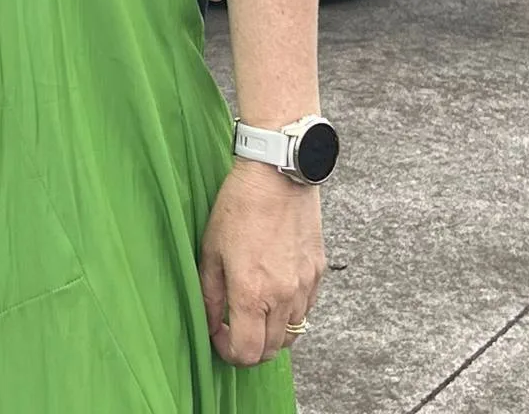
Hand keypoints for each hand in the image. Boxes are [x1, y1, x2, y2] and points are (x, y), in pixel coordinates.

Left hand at [199, 160, 323, 365]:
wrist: (277, 175)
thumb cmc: (238, 206)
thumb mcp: (211, 249)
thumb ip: (210, 293)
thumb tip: (210, 322)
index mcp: (252, 292)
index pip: (247, 352)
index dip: (229, 352)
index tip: (218, 335)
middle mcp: (284, 297)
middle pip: (271, 351)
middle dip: (249, 347)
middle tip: (232, 328)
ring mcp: (305, 287)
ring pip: (292, 334)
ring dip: (271, 332)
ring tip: (253, 310)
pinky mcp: (318, 274)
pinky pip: (306, 309)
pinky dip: (289, 312)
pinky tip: (273, 291)